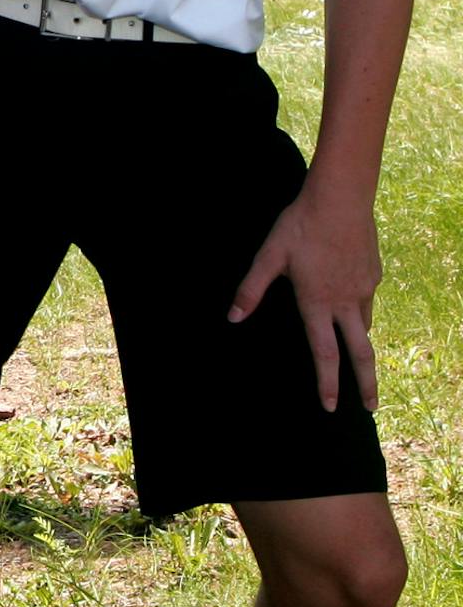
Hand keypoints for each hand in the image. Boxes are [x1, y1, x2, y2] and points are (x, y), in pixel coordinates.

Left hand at [230, 188, 382, 411]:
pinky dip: (361, 314)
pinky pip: (367, 302)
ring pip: (364, 327)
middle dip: (366, 384)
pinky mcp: (373, 275)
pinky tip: (353, 309)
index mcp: (317, 302)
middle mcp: (345, 302)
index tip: (330, 406)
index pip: (324, 352)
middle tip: (371, 407)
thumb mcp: (269, 256)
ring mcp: (363, 289)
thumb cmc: (300, 226)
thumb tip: (232, 317)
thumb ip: (251, 289)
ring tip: (359, 363)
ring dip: (363, 348)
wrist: (340, 199)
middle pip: (360, 352)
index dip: (327, 382)